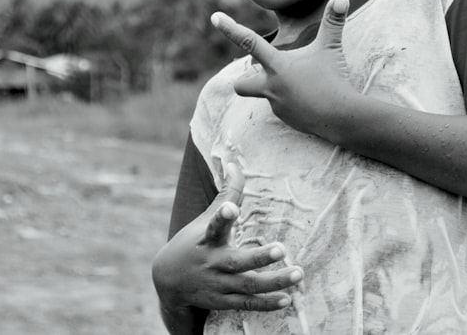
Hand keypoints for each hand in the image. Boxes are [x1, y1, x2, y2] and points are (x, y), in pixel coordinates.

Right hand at [152, 163, 302, 311]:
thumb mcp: (205, 219)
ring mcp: (218, 284)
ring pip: (247, 285)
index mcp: (207, 239)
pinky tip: (287, 299)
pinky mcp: (223, 301)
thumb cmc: (194, 242)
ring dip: (274, 282)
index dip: (223, 216)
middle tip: (281, 248)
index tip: (231, 208)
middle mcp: (213, 262)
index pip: (214, 225)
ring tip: (298, 274)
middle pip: (236, 261)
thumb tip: (235, 162)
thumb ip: (227, 193)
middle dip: (259, 257)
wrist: (168, 281)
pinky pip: (247, 304)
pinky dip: (267, 304)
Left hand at [211, 0, 357, 138]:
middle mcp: (271, 86)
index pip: (249, 42)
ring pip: (266, 95)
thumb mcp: (332, 47)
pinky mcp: (286, 119)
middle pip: (241, 84)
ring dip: (276, 88)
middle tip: (261, 71)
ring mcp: (277, 105)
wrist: (341, 117)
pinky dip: (291, 102)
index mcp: (278, 65)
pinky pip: (282, 108)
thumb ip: (334, 22)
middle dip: (245, 78)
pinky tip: (310, 101)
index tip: (215, 17)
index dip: (230, 28)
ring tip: (302, 87)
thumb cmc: (335, 79)